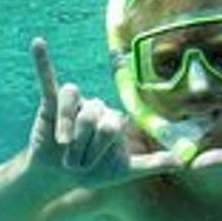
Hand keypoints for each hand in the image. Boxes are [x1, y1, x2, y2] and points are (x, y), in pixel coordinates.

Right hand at [26, 37, 181, 186]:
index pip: (112, 124)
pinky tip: (38, 43)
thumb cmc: (92, 173)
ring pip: (73, 101)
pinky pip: (48, 78)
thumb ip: (152, 164)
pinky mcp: (51, 103)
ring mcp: (75, 103)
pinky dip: (43, 61)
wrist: (59, 177)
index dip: (101, 147)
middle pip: (93, 114)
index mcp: (114, 118)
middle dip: (84, 144)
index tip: (91, 167)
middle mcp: (97, 106)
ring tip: (64, 144)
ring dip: (67, 126)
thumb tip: (184, 161)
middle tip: (76, 162)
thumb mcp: (124, 172)